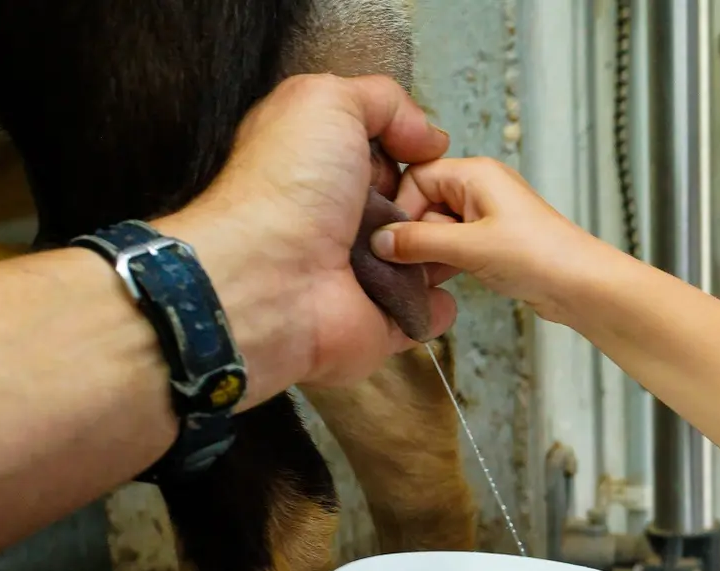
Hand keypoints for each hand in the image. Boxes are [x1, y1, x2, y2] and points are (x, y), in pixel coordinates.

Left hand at [155, 74, 458, 407]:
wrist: (271, 278)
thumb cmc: (288, 187)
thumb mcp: (327, 102)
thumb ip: (381, 100)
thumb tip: (427, 136)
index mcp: (325, 169)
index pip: (387, 156)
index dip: (413, 151)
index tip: (424, 153)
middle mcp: (342, 220)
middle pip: (417, 206)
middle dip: (439, 201)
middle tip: (436, 201)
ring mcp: (363, 273)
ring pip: (428, 257)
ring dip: (448, 247)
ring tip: (446, 240)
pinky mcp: (380, 320)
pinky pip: (425, 312)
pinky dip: (439, 304)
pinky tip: (437, 285)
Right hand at [368, 156, 602, 325]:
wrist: (583, 287)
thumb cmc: (538, 256)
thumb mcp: (469, 247)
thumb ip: (419, 242)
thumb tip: (379, 242)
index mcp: (475, 174)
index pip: (416, 177)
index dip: (402, 209)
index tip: (394, 242)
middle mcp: (480, 188)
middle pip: (424, 203)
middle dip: (416, 235)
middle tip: (410, 265)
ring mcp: (488, 216)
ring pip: (438, 229)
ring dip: (430, 254)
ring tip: (427, 277)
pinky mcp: (494, 242)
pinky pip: (456, 246)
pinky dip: (446, 263)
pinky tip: (442, 282)